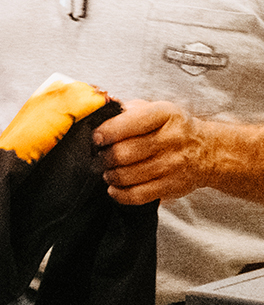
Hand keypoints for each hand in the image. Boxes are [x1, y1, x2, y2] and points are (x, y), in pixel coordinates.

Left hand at [94, 97, 208, 204]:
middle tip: (100, 157)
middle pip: (123, 153)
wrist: (207, 150)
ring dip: (109, 175)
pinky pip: (137, 195)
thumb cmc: (170, 128)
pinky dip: (119, 194)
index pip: (128, 123)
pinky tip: (115, 187)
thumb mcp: (154, 109)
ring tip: (108, 171)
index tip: (96, 138)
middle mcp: (171, 138)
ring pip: (126, 175)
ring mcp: (173, 164)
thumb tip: (97, 112)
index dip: (105, 132)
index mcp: (164, 114)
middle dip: (104, 157)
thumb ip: (126, 110)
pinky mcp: (172, 186)